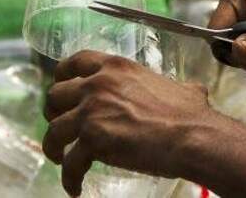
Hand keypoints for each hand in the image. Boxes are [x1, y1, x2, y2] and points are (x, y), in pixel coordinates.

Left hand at [43, 50, 212, 196]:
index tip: (61, 87)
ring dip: (54, 146)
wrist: (192, 136)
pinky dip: (69, 177)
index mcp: (117, 67)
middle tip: (63, 126)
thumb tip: (192, 92)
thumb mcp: (181, 88)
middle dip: (54, 112)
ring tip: (61, 159)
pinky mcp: (92, 139)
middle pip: (55, 94)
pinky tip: (75, 186)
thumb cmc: (190, 114)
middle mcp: (98, 84)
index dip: (62, 76)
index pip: (75, 61)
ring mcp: (92, 111)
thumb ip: (175, 87)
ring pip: (53, 129)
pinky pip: (69, 163)